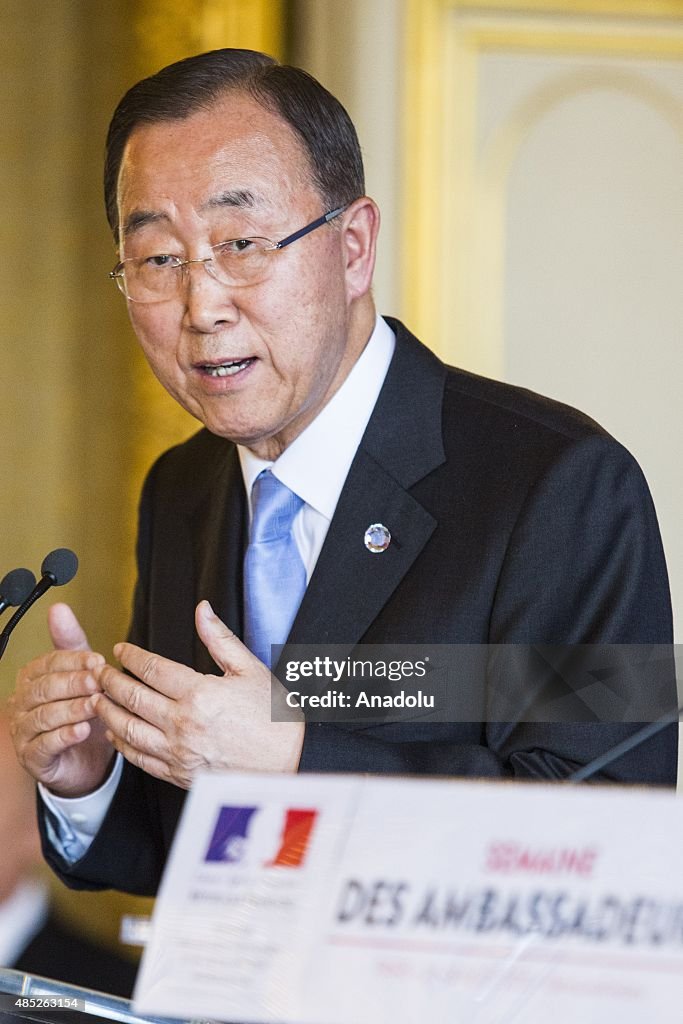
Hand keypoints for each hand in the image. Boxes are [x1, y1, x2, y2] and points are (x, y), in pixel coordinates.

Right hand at [9, 603, 114, 796]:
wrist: (87, 757)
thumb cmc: (82, 710)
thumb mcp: (81, 673)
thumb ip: (71, 643)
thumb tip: (58, 608)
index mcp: (33, 677)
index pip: (48, 663)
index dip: (73, 660)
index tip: (98, 660)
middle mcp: (23, 702)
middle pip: (44, 688)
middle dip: (73, 683)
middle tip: (98, 681)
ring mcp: (24, 731)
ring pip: (44, 716)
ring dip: (72, 709)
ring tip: (95, 705)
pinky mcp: (33, 757)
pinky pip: (45, 745)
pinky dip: (65, 736)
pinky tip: (83, 730)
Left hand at [93, 600, 304, 788]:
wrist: (290, 762)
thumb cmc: (274, 716)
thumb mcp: (249, 668)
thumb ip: (219, 638)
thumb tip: (202, 610)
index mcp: (199, 693)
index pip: (151, 669)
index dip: (131, 657)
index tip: (121, 650)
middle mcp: (183, 723)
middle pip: (131, 698)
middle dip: (109, 682)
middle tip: (98, 671)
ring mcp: (178, 752)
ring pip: (128, 730)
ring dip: (107, 713)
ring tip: (97, 700)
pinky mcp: (179, 773)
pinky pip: (140, 759)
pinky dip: (122, 745)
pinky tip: (116, 733)